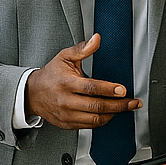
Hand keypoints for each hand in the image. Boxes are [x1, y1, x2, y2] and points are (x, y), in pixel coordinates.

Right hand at [25, 34, 141, 129]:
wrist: (33, 94)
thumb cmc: (51, 75)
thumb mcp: (64, 57)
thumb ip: (82, 48)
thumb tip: (97, 39)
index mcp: (66, 83)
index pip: (91, 88)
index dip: (109, 89)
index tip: (123, 90)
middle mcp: (66, 100)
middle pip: (96, 106)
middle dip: (118, 105)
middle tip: (132, 102)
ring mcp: (67, 115)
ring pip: (95, 119)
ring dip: (113, 114)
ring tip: (125, 107)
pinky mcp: (68, 124)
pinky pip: (90, 126)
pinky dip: (103, 120)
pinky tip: (111, 114)